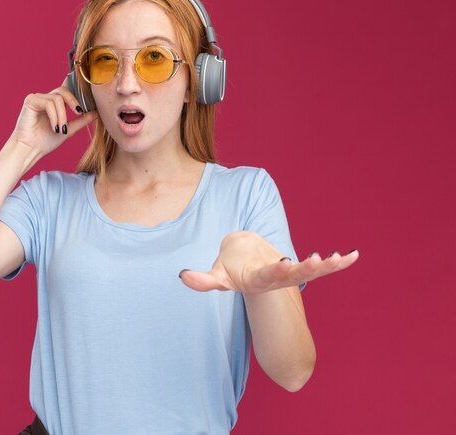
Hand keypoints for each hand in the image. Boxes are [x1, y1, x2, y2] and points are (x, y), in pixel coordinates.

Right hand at [9, 79, 97, 156]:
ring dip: (63, 115)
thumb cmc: (45, 141)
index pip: (67, 90)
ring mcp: (37, 98)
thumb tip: (96, 113)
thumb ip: (81, 120)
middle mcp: (45, 98)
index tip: (89, 97)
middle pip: (64, 90)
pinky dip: (54, 116)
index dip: (77, 90)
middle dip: (74, 101)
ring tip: (61, 129)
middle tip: (79, 113)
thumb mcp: (68, 130)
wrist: (30, 149)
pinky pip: (48, 103)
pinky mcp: (30, 100)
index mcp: (54, 103)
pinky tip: (54, 127)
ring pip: (57, 98)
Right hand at [179, 231, 358, 293]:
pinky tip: (355, 256)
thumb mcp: (218, 278)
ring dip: (326, 266)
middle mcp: (280, 279)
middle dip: (305, 268)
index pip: (268, 276)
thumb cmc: (231, 272)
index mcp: (260, 280)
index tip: (285, 263)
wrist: (249, 274)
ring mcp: (293, 274)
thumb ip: (203, 281)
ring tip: (341, 258)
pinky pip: (324, 268)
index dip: (276, 270)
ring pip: (312, 272)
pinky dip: (339, 263)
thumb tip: (183, 277)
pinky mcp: (302, 269)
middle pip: (294, 275)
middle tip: (315, 260)